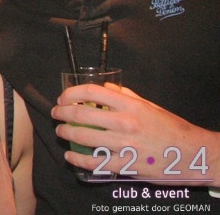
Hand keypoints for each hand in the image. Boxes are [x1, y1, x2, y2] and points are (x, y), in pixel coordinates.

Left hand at [51, 83, 219, 185]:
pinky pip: (94, 162)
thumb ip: (126, 95)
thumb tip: (106, 86)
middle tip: (56, 114)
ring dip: (66, 133)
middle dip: (62, 113)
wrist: (194, 154)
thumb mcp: (150, 106)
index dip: (71, 93)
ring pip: (84, 137)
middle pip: (81, 114)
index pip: (92, 92)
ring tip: (60, 131)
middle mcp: (125, 123)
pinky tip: (70, 156)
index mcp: (130, 105)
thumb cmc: (172, 128)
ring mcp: (124, 145)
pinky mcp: (126, 165)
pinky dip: (77, 158)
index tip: (63, 97)